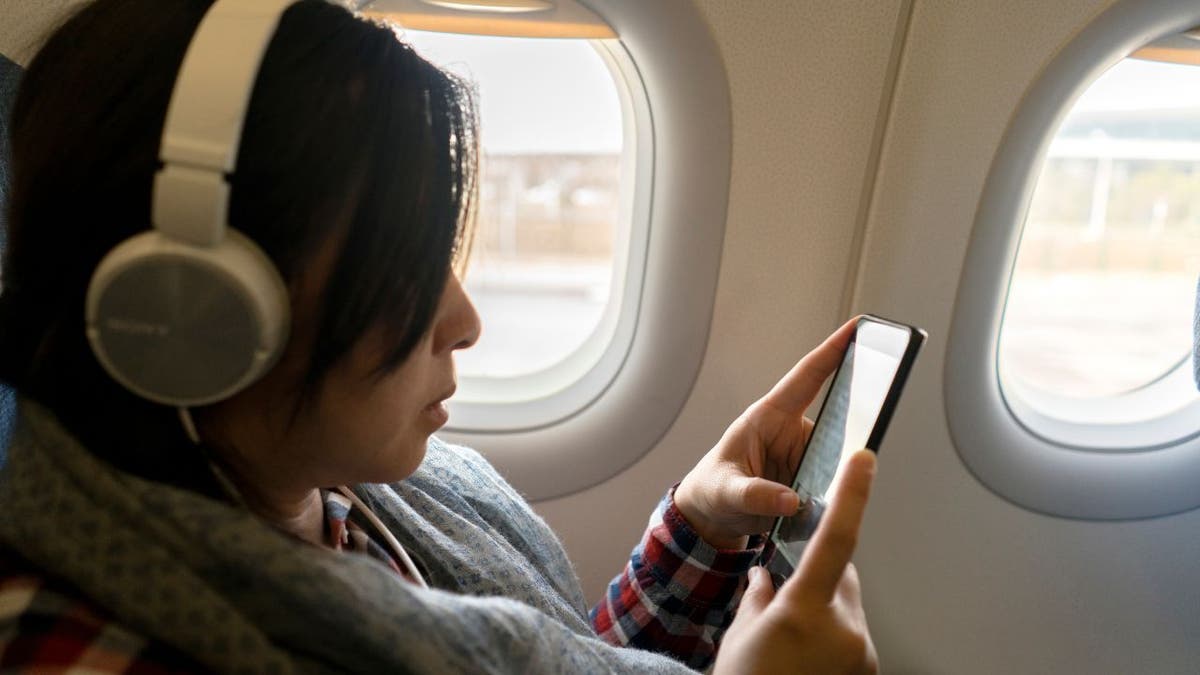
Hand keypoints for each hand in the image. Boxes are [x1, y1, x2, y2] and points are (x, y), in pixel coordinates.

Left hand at [675, 319, 856, 548]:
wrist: (713, 514)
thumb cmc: (713, 490)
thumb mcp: (725, 491)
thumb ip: (754, 495)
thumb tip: (790, 500)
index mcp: (768, 417)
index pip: (807, 376)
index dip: (833, 350)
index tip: (858, 326)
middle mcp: (790, 431)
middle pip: (834, 424)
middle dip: (845, 440)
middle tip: (837, 464)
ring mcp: (803, 453)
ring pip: (837, 458)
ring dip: (832, 479)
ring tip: (807, 500)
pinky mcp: (811, 476)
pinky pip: (832, 481)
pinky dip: (830, 496)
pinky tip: (815, 509)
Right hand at [712, 449, 878, 674]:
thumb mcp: (742, 633)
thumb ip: (762, 595)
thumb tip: (769, 576)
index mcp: (806, 613)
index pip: (836, 541)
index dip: (852, 496)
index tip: (865, 461)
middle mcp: (844, 632)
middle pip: (840, 576)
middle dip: (816, 575)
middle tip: (782, 598)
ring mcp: (860, 655)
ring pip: (845, 606)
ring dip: (822, 609)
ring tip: (789, 640)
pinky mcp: (865, 670)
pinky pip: (849, 634)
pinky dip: (829, 634)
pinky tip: (802, 654)